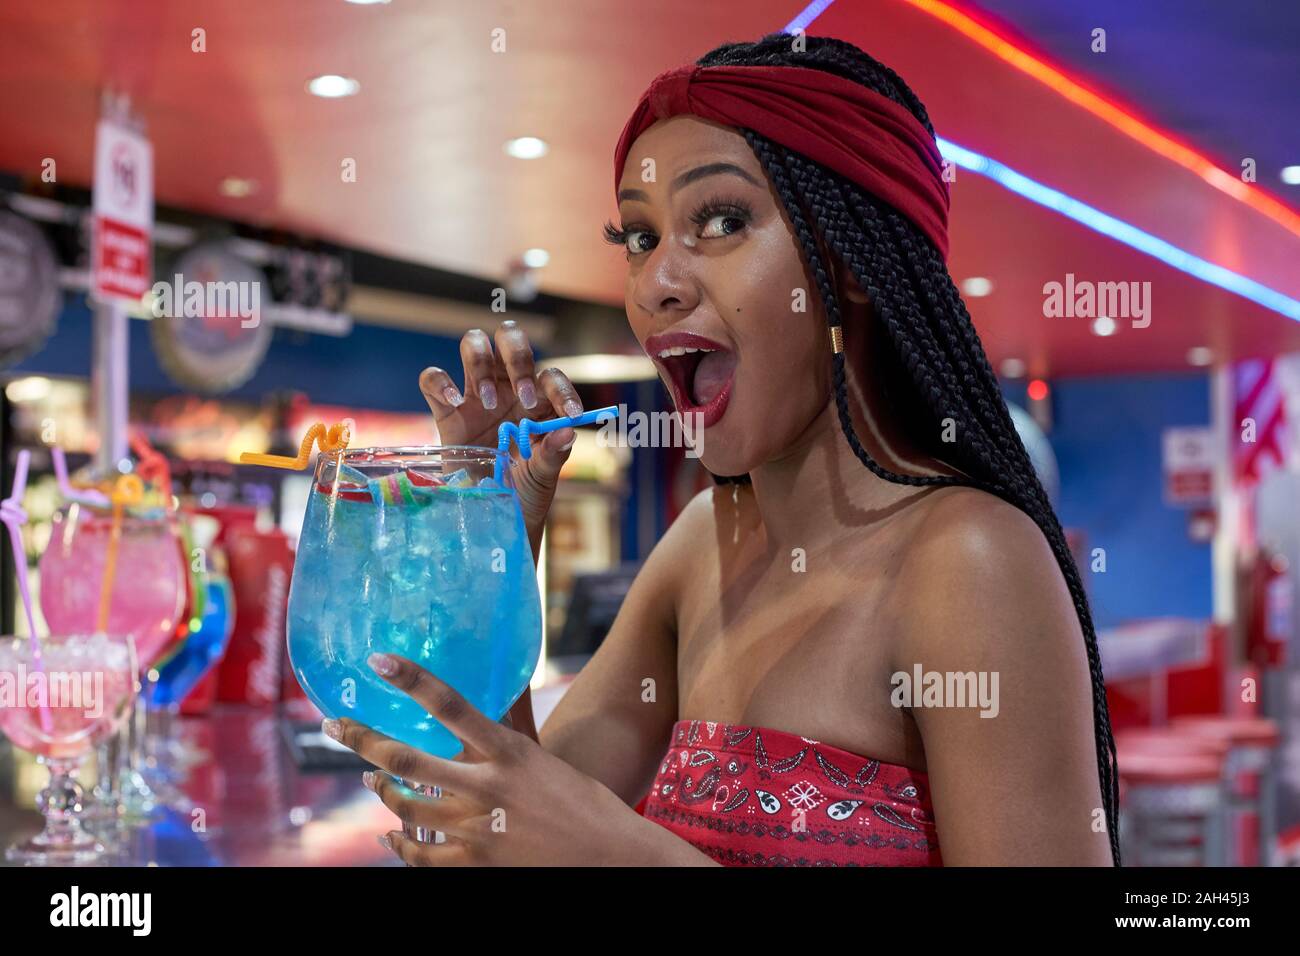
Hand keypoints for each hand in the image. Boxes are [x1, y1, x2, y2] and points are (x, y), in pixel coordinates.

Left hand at [326, 653, 712, 865]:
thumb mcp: (544, 759)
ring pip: (404, 806)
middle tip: (333, 725)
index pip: (449, 704)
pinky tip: (389, 834)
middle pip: (405, 758)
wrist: (613, 858)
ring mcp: (476, 829)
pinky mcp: (475, 865)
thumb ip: (505, 739)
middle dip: (359, 738)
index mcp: (508, 750)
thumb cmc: (584, 803)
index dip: (410, 678)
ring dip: (380, 789)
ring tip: (370, 778)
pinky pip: (418, 855)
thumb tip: (482, 707)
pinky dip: (397, 842)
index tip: (377, 660)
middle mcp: (487, 785)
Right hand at [418, 322, 582, 542]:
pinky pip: (432, 378)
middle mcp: (508, 389)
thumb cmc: (523, 492)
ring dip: (481, 365)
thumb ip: (554, 455)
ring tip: (488, 403)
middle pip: (510, 341)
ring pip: (473, 344)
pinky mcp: (446, 412)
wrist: (490, 518)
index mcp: (538, 402)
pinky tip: (454, 404)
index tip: (568, 413)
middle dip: (517, 358)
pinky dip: (440, 383)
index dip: (562, 389)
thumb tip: (567, 431)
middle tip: (522, 399)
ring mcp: (475, 396)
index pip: (551, 377)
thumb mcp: (543, 478)